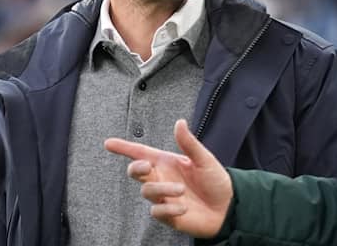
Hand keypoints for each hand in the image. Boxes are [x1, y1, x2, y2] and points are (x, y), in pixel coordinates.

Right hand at [104, 119, 232, 238]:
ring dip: (162, 189)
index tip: (108, 143)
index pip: (140, 153)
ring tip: (182, 191)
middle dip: (136, 168)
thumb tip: (179, 122)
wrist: (228, 207)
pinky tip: (183, 207)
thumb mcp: (204, 159)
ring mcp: (163, 197)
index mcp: (167, 162)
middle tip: (148, 167)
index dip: (124, 148)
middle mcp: (161, 178)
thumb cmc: (215, 181)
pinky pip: (157, 211)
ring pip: (146, 191)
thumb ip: (189, 143)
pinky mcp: (167, 214)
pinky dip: (168, 208)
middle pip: (135, 171)